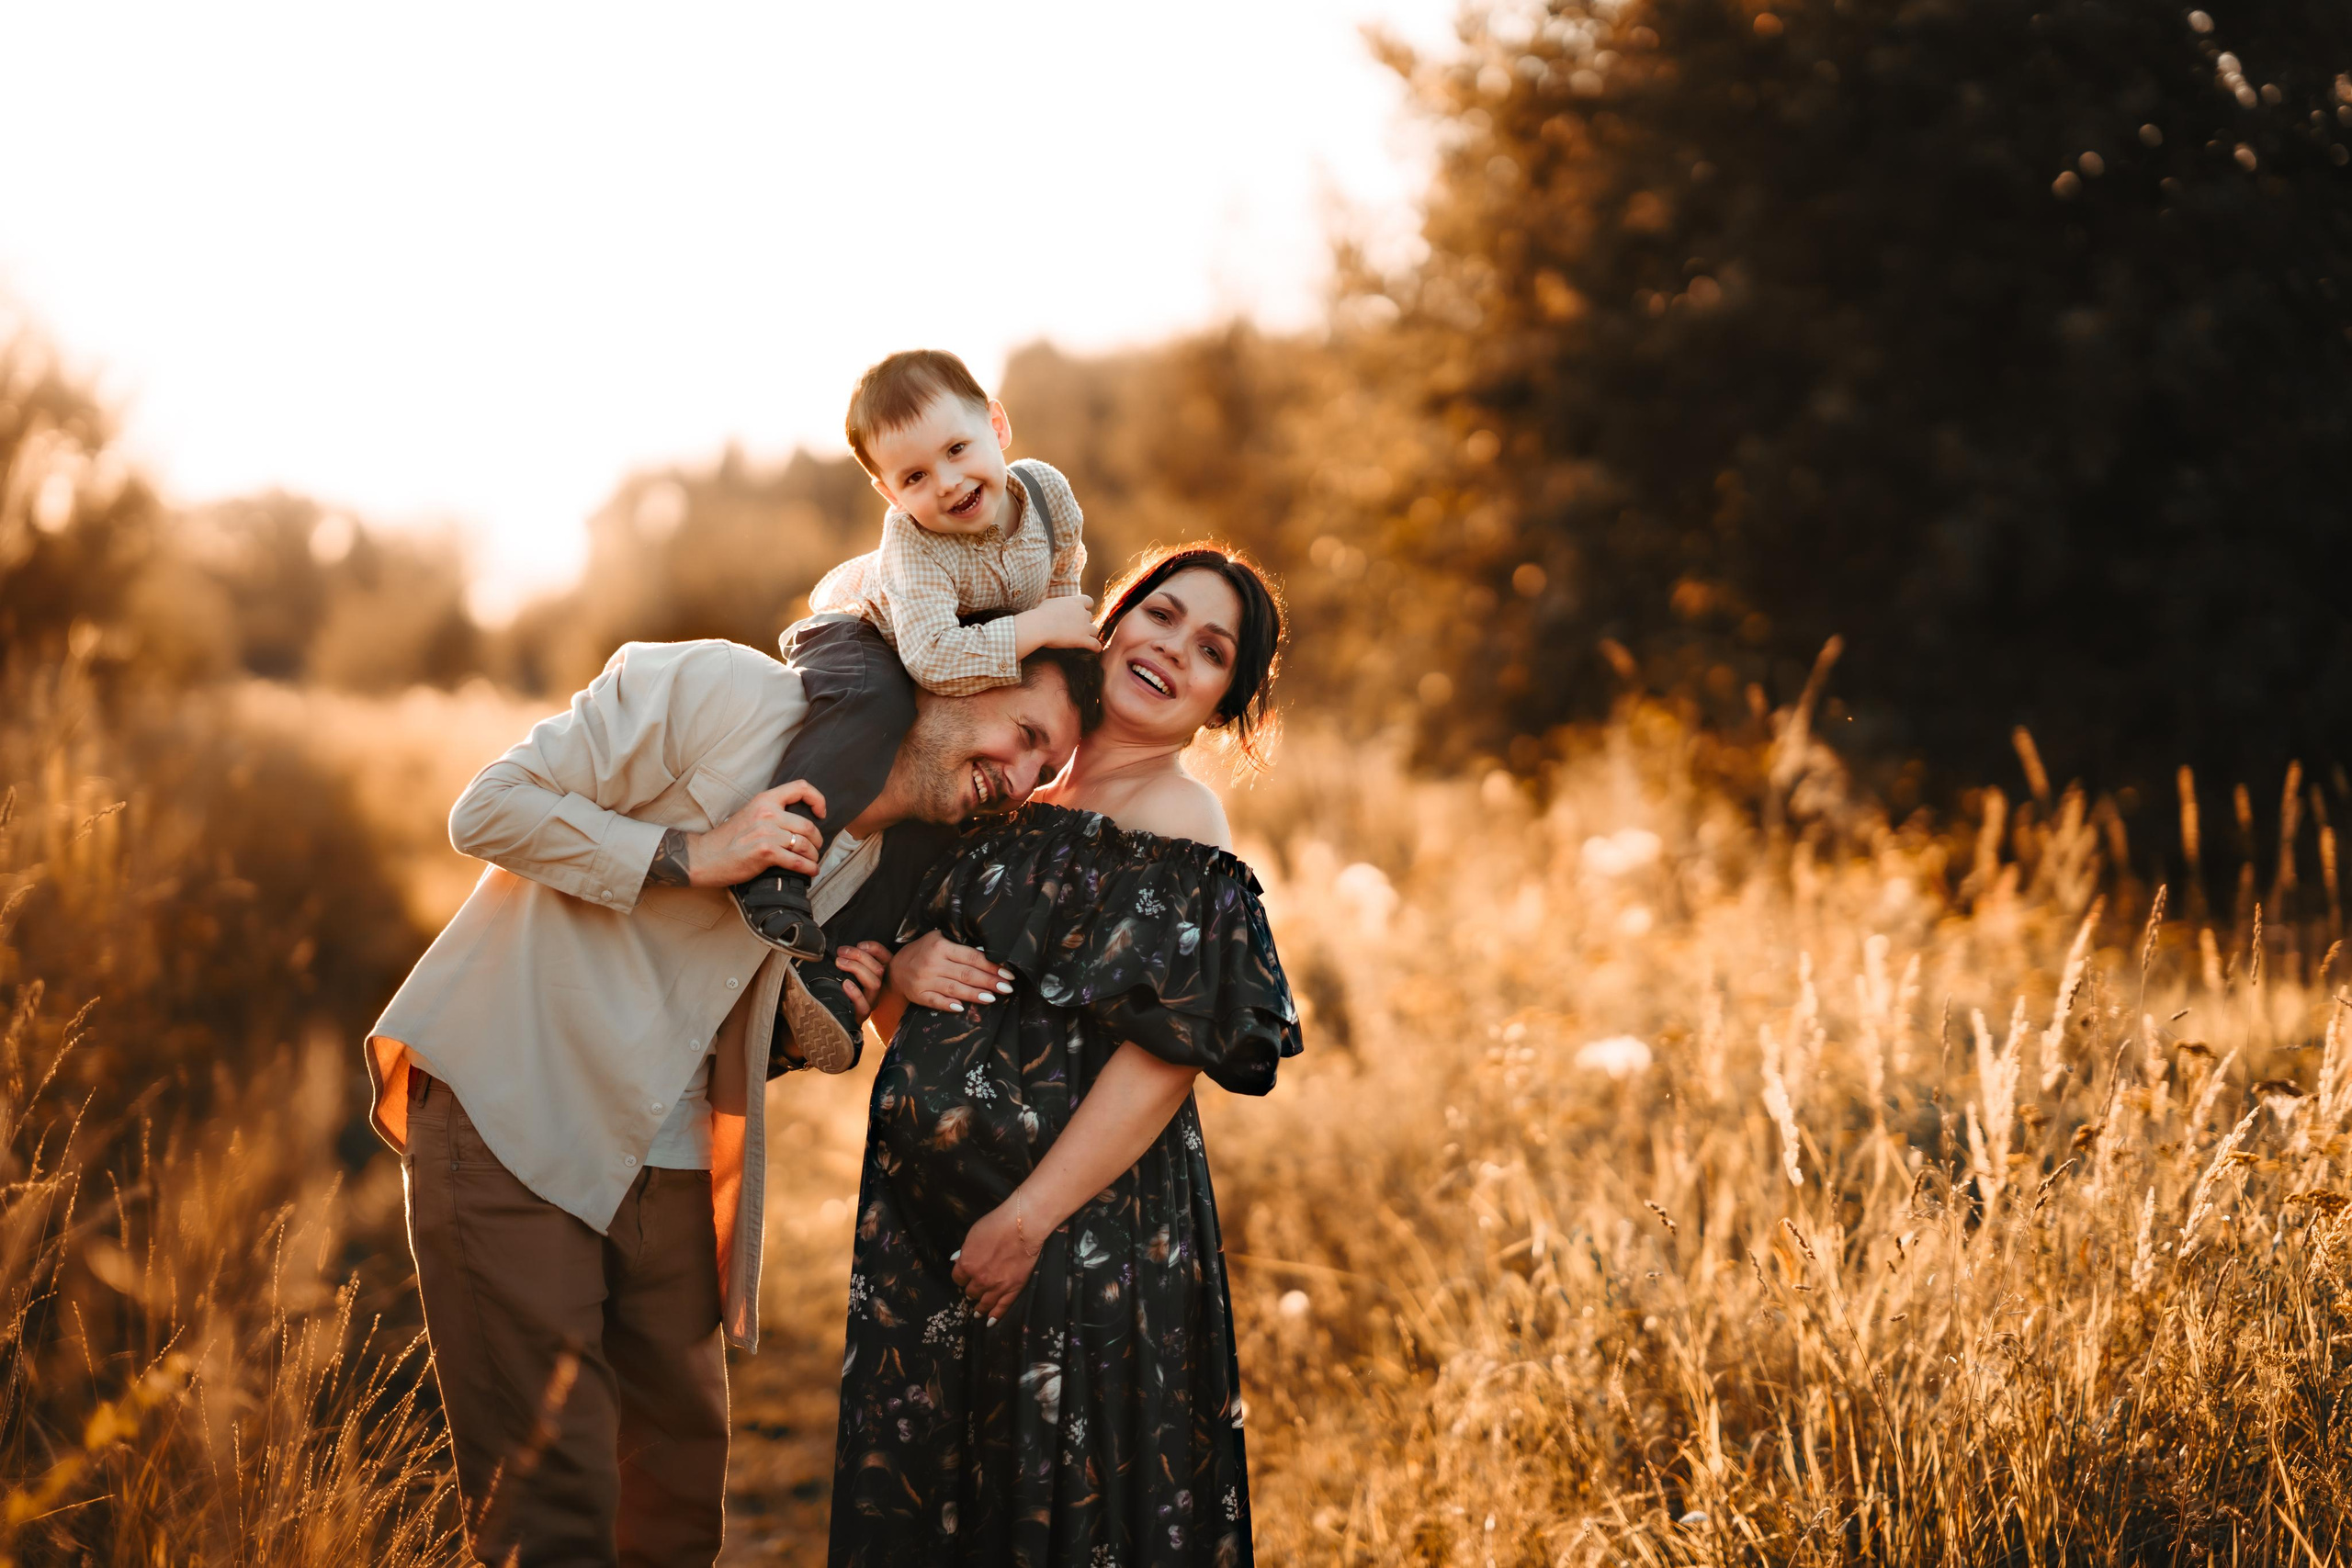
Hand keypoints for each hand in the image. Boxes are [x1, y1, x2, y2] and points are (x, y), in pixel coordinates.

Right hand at [685, 781, 826, 885]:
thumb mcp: (750, 814)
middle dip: (817, 840)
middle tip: (816, 849)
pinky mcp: (765, 852)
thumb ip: (772, 813)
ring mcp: (766, 832)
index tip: (821, 813)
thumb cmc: (729, 839)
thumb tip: (798, 822)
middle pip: (808, 825)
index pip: (800, 788)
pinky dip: (808, 868)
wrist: (706, 857)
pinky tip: (811, 871)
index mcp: (764, 800)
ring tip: (812, 862)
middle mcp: (767, 813)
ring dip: (813, 856)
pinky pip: (797, 861)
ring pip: (804, 844)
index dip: (817, 799)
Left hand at [832, 941, 890, 1022]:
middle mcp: (879, 988)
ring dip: (857, 969)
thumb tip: (842, 950)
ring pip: (874, 983)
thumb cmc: (840, 991)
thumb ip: (849, 962)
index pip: (885, 958)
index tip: (860, 944)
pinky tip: (845, 984)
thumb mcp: (845, 973)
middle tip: (842, 952)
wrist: (835, 1017)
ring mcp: (871, 1001)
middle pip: (879, 969)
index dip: (875, 949)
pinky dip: (855, 993)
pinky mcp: (862, 1014)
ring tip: (840, 963)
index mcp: (877, 976)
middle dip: (860, 956)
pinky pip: (864, 1005)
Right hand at [888, 931, 1012, 1012]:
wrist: (895, 968)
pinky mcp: (918, 995)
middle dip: (989, 982)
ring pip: (954, 989)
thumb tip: (988, 956)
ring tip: (993, 998)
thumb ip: (960, 947)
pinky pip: (936, 1002)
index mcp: (941, 946)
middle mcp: (933, 963)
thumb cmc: (924, 951)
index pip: (971, 957)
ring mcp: (925, 981)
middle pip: (966, 974)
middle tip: (1007, 988)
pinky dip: (948, 1005)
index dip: (991, 966)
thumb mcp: (939, 940)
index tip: (1007, 974)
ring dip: (975, 994)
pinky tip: (962, 1008)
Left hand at [952, 1196, 1042, 1321]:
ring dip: (979, 1307)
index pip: (958, 1278)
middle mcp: (979, 1279)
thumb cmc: (997, 1225)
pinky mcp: (1013, 1289)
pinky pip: (1002, 1307)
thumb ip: (965, 1251)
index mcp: (967, 1265)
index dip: (961, 1277)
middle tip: (974, 1289)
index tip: (964, 1277)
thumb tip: (957, 1260)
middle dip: (971, 1289)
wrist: (1022, 1226)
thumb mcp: (973, 1234)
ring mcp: (997, 1287)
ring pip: (984, 1303)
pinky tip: (990, 1322)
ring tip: (977, 1311)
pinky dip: (995, 1316)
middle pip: (970, 1291)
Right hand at [1012, 596, 1099, 655]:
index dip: (1086, 607)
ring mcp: (1084, 627)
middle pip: (1090, 617)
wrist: (1039, 626)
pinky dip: (1096, 648)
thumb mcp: (1051, 603)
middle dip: (1084, 622)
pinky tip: (1095, 650)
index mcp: (1075, 602)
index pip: (1089, 601)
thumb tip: (1058, 607)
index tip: (1081, 612)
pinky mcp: (1083, 640)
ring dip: (1090, 634)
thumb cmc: (1040, 614)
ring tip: (1085, 639)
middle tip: (1075, 628)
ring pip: (1095, 631)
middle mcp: (1083, 613)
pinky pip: (1096, 645)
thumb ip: (1060, 604)